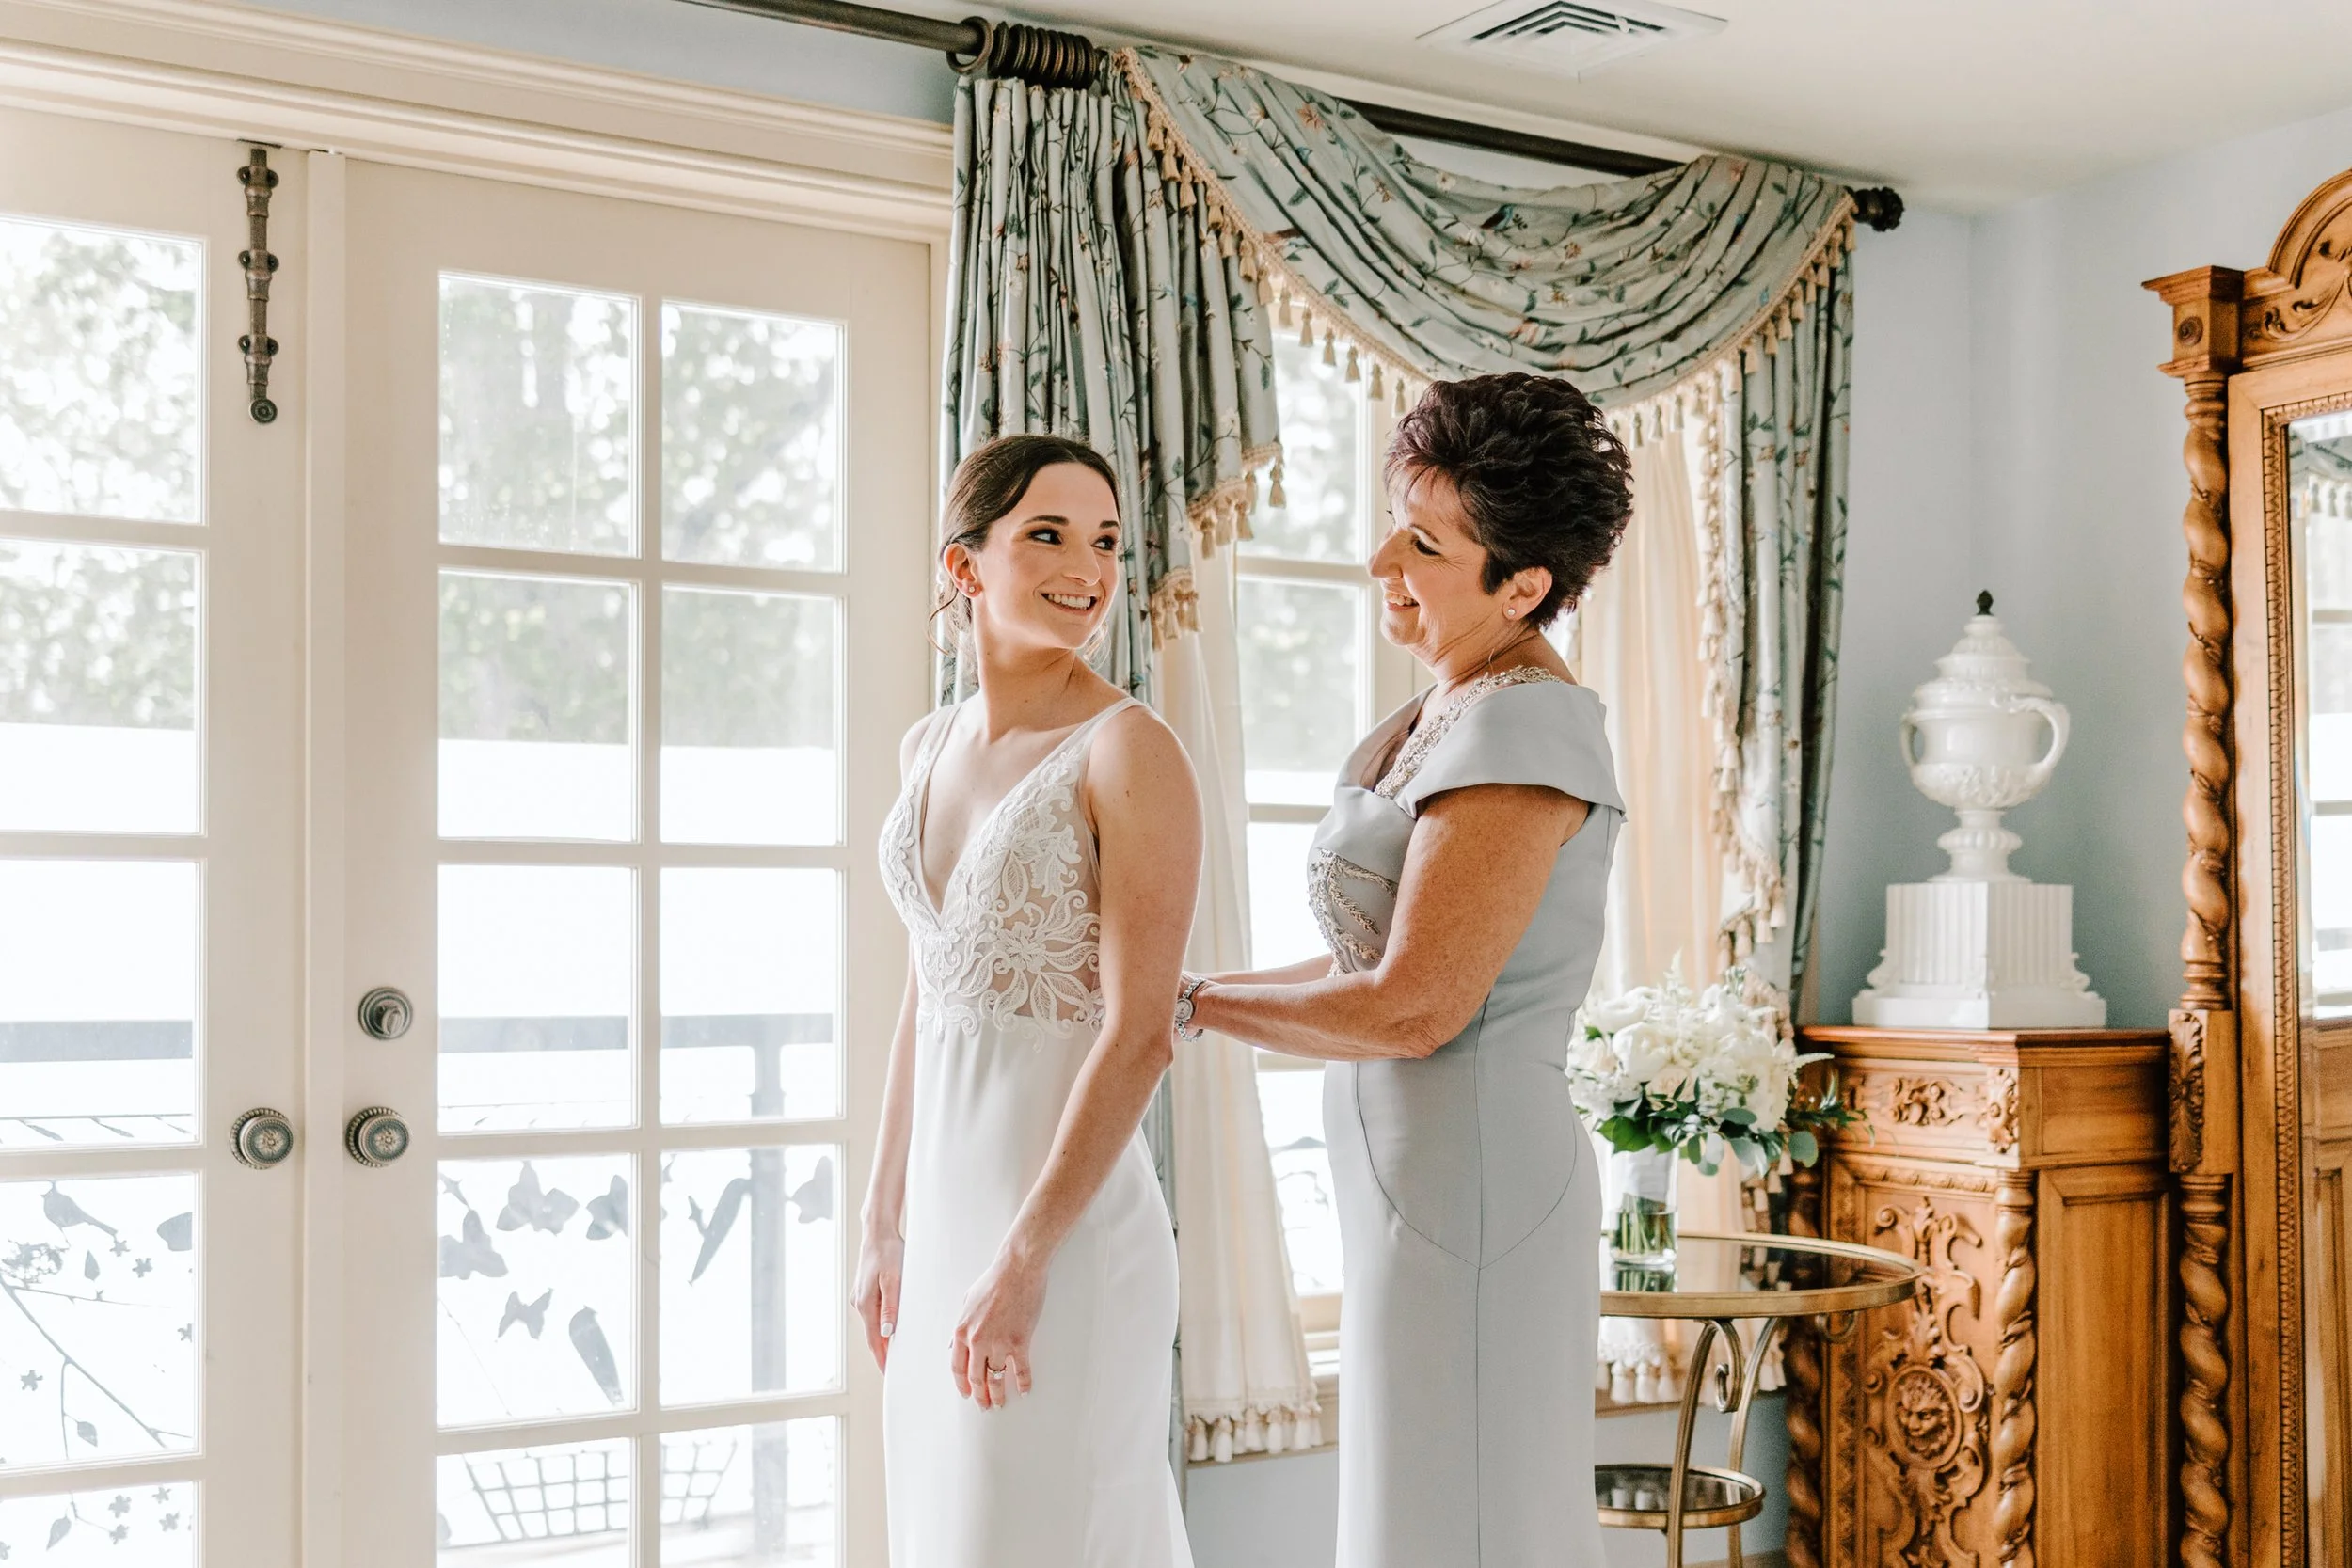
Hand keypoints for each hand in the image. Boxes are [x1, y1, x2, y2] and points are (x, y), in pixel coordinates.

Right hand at [851, 1229, 903, 1371]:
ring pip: (872, 1325)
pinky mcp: (864, 1291)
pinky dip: (881, 1324)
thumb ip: (891, 1306)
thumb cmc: (889, 1253)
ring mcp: (860, 1298)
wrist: (877, 1233)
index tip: (889, 1374)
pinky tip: (891, 1328)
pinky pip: (873, 1314)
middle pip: (873, 1335)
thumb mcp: (894, 1279)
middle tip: (895, 1369)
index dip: (882, 1358)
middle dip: (882, 1353)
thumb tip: (888, 1333)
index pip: (875, 1340)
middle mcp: (859, 1303)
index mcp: (866, 1304)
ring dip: (882, 1339)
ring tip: (895, 1354)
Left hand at [949, 1245, 1047, 1408]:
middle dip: (979, 1395)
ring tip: (1000, 1403)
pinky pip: (1020, 1370)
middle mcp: (978, 1340)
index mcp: (962, 1330)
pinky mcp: (1019, 1342)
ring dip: (997, 1395)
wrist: (1018, 1269)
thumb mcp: (967, 1301)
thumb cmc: (995, 1281)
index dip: (961, 1384)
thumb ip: (960, 1326)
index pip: (957, 1367)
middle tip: (984, 1405)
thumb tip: (952, 1345)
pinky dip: (1022, 1383)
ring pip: (996, 1378)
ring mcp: (999, 1343)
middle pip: (976, 1378)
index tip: (966, 1394)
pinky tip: (1023, 1390)